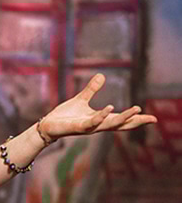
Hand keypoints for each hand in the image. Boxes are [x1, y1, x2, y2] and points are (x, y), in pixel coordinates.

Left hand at [39, 74, 157, 141]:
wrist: (48, 125)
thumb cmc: (65, 116)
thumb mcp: (80, 99)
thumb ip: (91, 89)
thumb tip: (102, 75)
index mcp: (100, 119)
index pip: (122, 120)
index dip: (136, 119)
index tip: (153, 118)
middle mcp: (98, 125)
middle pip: (121, 124)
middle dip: (136, 121)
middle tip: (152, 119)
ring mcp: (89, 127)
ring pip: (110, 124)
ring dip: (123, 118)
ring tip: (136, 110)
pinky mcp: (78, 127)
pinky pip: (92, 122)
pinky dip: (101, 116)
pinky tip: (110, 108)